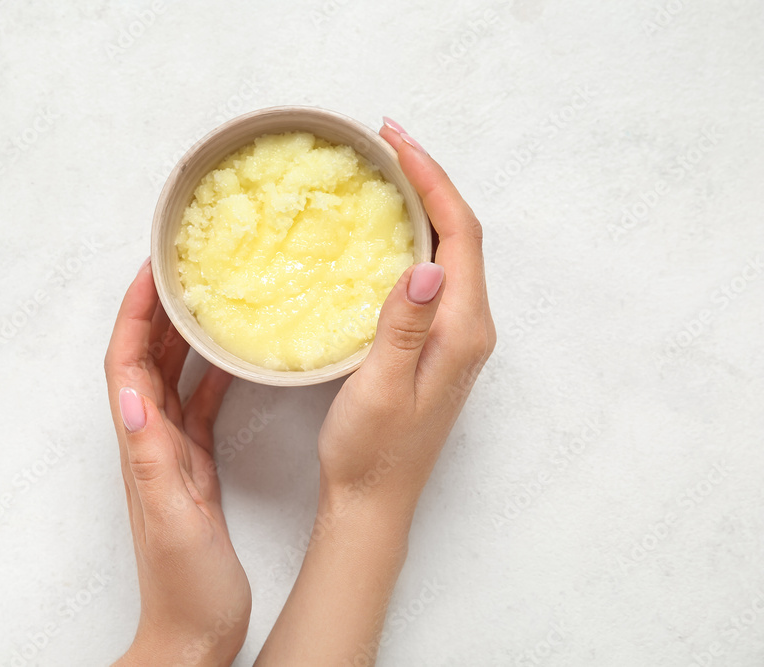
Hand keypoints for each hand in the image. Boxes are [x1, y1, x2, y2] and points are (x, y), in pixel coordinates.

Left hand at [106, 259, 250, 666]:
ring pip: (173, 379)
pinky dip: (212, 378)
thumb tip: (131, 393)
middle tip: (179, 269)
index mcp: (142, 446)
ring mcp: (173, 455)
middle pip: (145, 360)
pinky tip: (233, 362)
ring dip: (181, 337)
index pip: (125, 364)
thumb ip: (152, 456)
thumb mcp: (171, 516)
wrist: (194, 630)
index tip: (150, 271)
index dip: (133, 315)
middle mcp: (150, 442)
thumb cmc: (184, 583)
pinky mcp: (196, 470)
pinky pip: (201, 409)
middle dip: (155, 311)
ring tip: (205, 299)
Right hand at [256, 118, 494, 665]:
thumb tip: (428, 264)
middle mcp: (470, 327)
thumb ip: (405, 325)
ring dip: (424, 205)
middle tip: (386, 142)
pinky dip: (415, 237)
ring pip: (450, 251)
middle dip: (429, 180)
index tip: (395, 142)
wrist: (374, 500)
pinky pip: (435, 273)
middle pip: (461, 234)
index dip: (431, 181)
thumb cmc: (371, 451)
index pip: (458, 235)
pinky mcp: (437, 343)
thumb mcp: (380, 387)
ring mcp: (456, 335)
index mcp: (463, 330)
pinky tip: (387, 230)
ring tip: (386, 170)